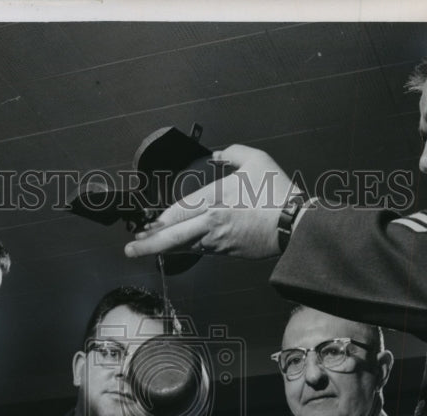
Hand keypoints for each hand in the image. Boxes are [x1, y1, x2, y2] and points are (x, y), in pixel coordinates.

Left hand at [124, 145, 297, 259]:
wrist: (295, 225)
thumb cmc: (277, 193)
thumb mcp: (256, 161)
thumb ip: (233, 153)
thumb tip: (219, 154)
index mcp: (216, 199)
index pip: (179, 211)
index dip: (159, 220)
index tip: (146, 224)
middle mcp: (212, 223)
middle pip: (174, 236)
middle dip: (149, 244)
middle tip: (130, 248)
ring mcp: (218, 241)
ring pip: (183, 248)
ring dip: (162, 249)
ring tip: (144, 249)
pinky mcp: (226, 252)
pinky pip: (199, 251)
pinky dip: (183, 251)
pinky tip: (174, 250)